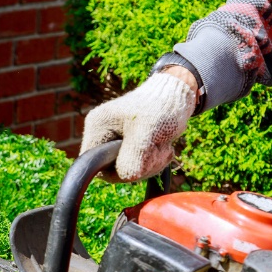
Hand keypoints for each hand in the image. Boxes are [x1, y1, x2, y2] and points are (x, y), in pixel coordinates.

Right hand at [80, 69, 197, 181]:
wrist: (178, 95)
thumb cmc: (161, 107)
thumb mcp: (147, 131)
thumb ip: (134, 155)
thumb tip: (126, 177)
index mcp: (97, 127)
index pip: (93, 163)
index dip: (115, 169)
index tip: (139, 159)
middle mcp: (102, 133)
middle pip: (111, 169)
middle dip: (139, 165)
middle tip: (158, 150)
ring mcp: (115, 139)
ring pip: (126, 169)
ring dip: (150, 163)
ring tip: (163, 146)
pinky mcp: (128, 144)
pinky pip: (136, 165)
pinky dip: (152, 161)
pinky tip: (162, 147)